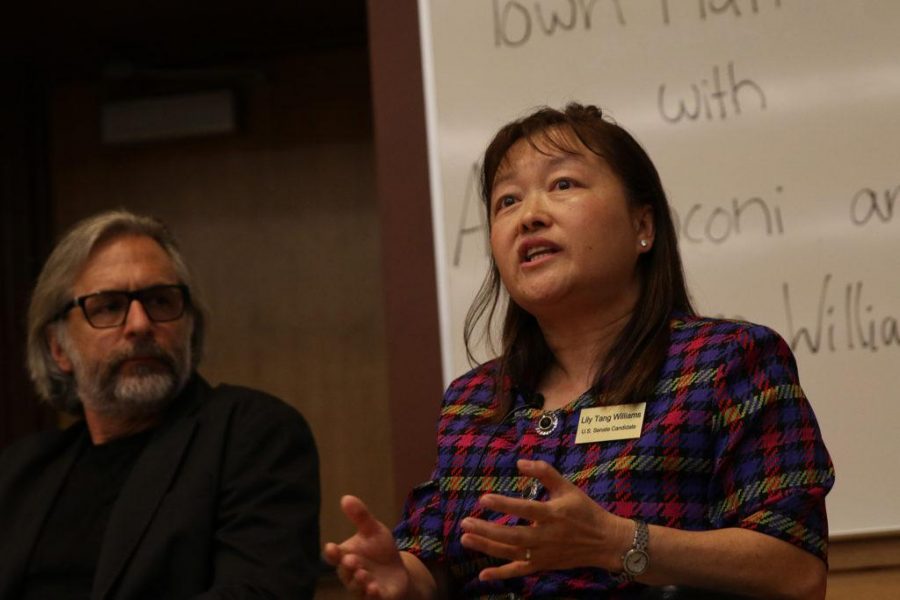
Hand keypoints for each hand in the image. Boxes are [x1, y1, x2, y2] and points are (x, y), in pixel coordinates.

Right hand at [323, 495, 410, 597]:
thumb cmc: (380, 551)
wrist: (399, 572)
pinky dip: (372, 596)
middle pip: (345, 572)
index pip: (335, 556)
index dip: (332, 553)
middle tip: (351, 560)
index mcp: (346, 556)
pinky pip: (371, 599)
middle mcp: (351, 574)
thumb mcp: (374, 531)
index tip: (330, 547)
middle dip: (348, 566)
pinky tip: (374, 589)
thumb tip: (345, 497)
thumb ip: (360, 517)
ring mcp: (363, 588)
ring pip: (357, 588)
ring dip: (359, 582)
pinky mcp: (377, 598)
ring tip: (364, 575)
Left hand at [459, 459, 630, 580]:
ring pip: (512, 553)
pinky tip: (483, 575)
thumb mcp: (567, 487)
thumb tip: (520, 462)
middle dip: (487, 530)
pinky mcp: (543, 565)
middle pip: (513, 535)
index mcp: (553, 514)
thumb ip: (544, 472)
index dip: (504, 505)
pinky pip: (520, 571)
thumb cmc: (584, 510)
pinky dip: (501, 574)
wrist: (605, 542)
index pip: (525, 509)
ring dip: (487, 547)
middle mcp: (547, 536)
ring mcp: (544, 553)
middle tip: (465, 522)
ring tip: (465, 538)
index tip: (483, 499)